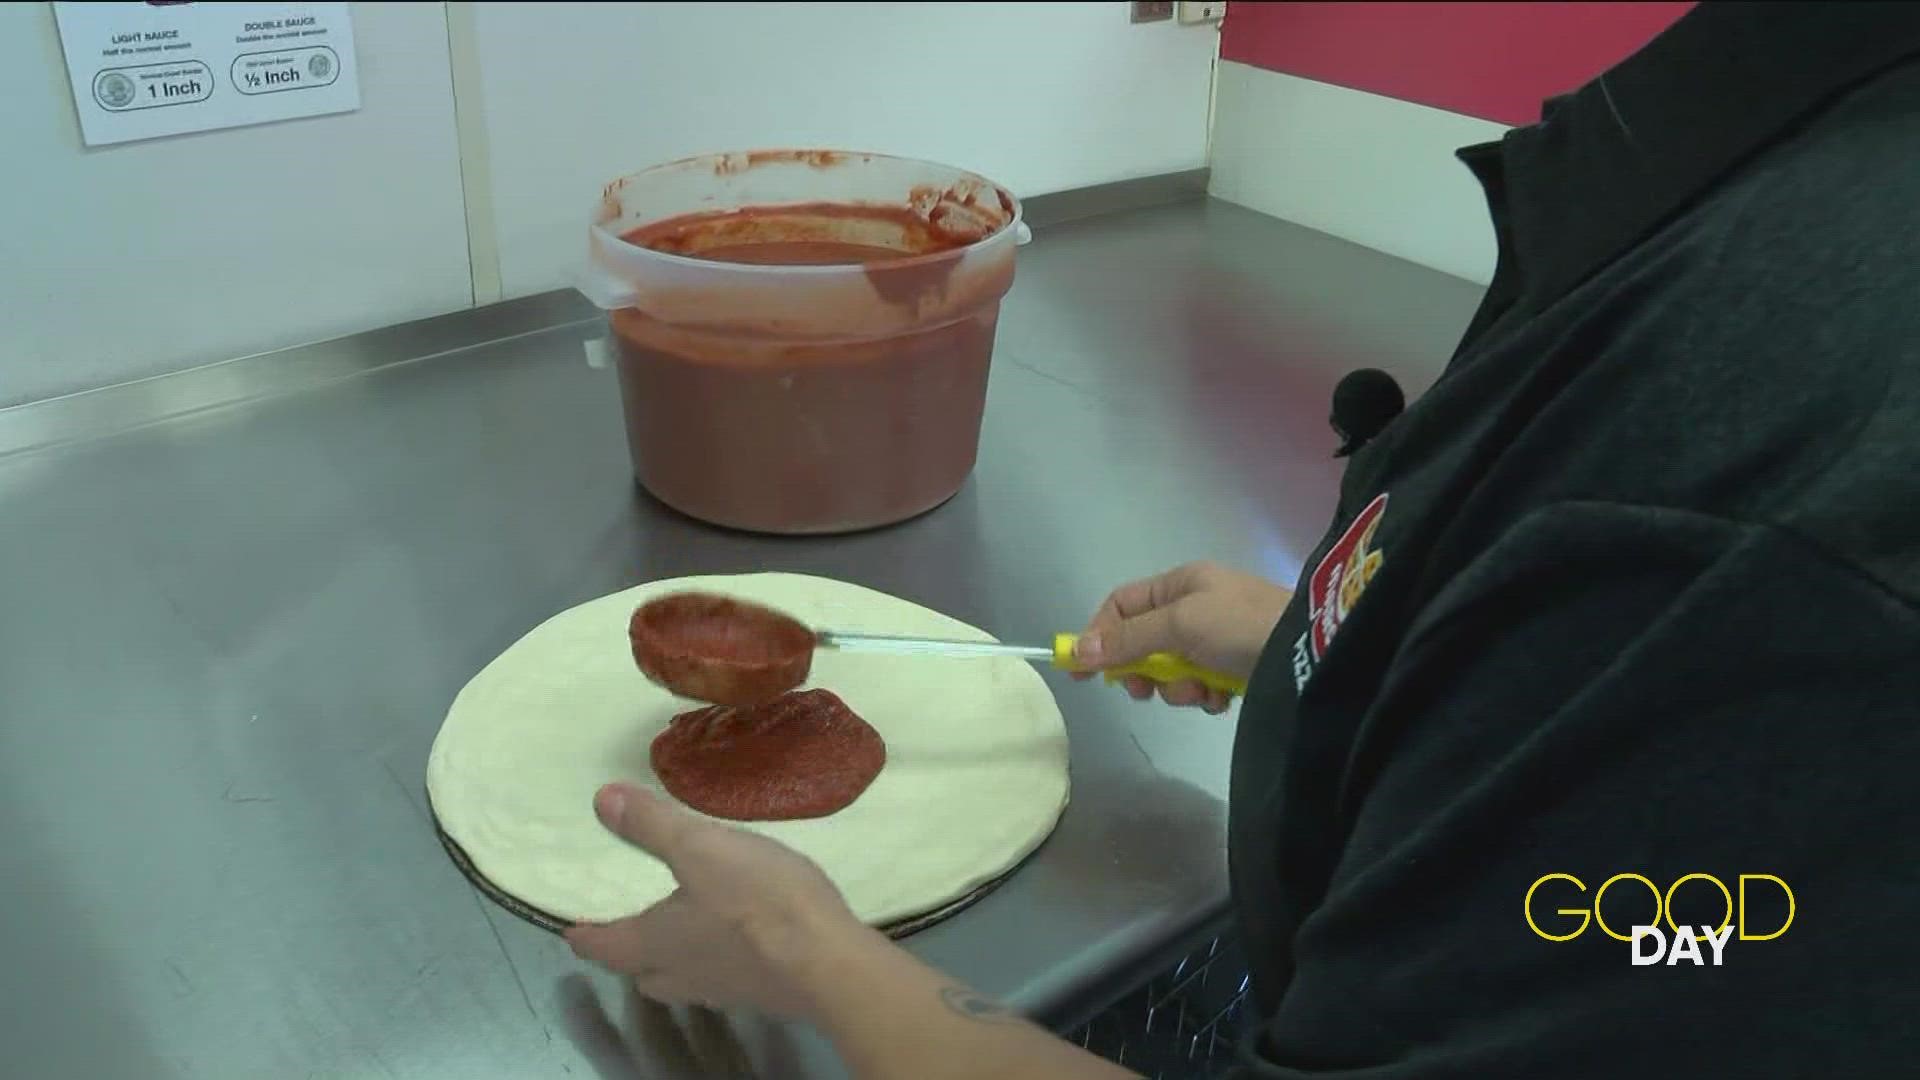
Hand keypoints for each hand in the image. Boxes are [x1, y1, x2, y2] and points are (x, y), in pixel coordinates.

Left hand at [565, 783, 872, 1019]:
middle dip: (630, 951)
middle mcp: (680, 976)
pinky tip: (739, 939)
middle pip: (640, 973)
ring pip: (681, 980)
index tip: (571, 926)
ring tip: (683, 931)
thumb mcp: (701, 847)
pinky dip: (718, 961)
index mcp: (653, 944)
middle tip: (630, 924)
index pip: (601, 946)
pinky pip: (725, 980)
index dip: (583, 934)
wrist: (829, 961)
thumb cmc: (757, 900)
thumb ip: (651, 825)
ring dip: (673, 960)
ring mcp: (723, 991)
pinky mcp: (762, 995)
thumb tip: (600, 800)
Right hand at [1071, 560, 1291, 712]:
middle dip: (1144, 670)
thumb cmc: (1240, 625)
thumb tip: (1077, 650)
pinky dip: (1206, 695)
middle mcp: (1196, 606)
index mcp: (1180, 584)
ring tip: (1201, 692)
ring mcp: (1217, 638)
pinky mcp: (1235, 667)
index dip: (1099, 636)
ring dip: (1179, 687)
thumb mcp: (1179, 625)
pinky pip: (1201, 684)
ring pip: (1172, 669)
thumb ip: (1128, 639)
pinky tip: (1222, 698)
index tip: (1083, 671)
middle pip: (1143, 642)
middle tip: (1146, 690)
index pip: (1121, 606)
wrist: (1309, 650)